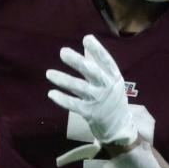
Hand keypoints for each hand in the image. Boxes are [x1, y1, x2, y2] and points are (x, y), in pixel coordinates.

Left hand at [47, 35, 152, 165]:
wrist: (119, 129)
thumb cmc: (113, 102)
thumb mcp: (112, 84)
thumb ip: (99, 69)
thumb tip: (86, 49)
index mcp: (115, 78)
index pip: (106, 61)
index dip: (97, 50)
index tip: (86, 38)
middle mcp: (107, 88)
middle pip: (92, 72)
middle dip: (77, 61)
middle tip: (62, 52)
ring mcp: (98, 101)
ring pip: (79, 88)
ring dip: (63, 80)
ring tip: (49, 74)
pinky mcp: (90, 113)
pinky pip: (74, 105)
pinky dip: (62, 99)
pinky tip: (51, 93)